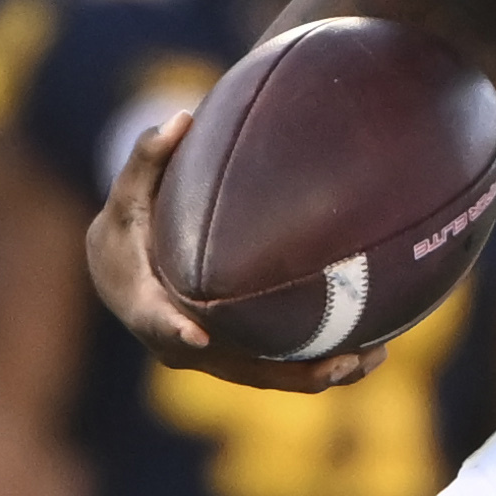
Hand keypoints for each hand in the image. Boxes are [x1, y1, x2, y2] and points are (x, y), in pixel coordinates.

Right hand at [89, 110, 364, 391]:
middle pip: (236, 369)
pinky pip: (282, 370)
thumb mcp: (128, 196)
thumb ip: (148, 158)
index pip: (160, 323)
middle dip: (290, 371)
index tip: (198, 335)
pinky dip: (322, 364)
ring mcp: (213, 359)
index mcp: (145, 306)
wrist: (121, 273)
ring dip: (321, 374)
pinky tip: (372, 349)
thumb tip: (180, 117)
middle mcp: (182, 344)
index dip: (176, 331)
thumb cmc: (127, 229)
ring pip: (269, 378)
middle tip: (343, 358)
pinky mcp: (237, 359)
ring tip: (374, 357)